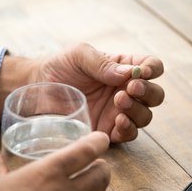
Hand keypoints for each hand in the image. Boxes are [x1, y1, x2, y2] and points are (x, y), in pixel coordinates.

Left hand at [35, 43, 164, 142]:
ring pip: (145, 116)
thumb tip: (129, 74)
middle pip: (154, 95)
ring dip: (137, 110)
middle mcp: (125, 90)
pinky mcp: (107, 130)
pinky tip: (118, 121)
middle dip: (148, 92)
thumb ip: (103, 63)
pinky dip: (129, 129)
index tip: (143, 72)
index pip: (151, 67)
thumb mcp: (79, 55)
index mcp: (123, 68)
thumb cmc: (60, 67)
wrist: (37, 89)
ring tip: (118, 101)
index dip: (153, 69)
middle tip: (131, 88)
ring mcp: (117, 112)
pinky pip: (129, 134)